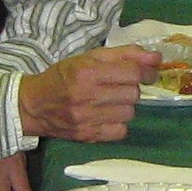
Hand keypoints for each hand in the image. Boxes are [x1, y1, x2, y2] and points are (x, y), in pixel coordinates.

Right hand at [18, 46, 156, 141]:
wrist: (34, 105)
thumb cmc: (64, 76)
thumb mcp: (90, 58)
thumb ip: (125, 54)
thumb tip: (157, 57)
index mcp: (87, 71)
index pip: (133, 73)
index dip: (146, 72)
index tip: (147, 73)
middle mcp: (87, 95)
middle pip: (133, 93)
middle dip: (131, 88)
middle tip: (118, 87)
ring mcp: (87, 118)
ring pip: (129, 113)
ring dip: (125, 106)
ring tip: (109, 101)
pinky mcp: (88, 136)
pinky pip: (121, 131)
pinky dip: (118, 124)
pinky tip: (106, 116)